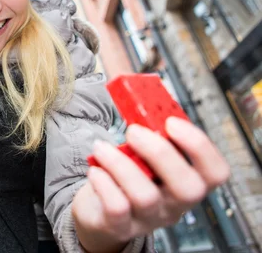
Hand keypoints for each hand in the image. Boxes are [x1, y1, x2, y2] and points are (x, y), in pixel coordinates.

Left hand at [73, 117, 229, 252]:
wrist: (101, 215)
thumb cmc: (127, 177)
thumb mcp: (143, 157)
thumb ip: (146, 129)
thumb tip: (128, 85)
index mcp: (187, 183)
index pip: (216, 172)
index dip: (200, 146)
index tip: (172, 122)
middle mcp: (174, 205)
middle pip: (188, 187)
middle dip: (161, 152)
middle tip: (133, 130)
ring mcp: (148, 219)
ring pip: (145, 196)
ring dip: (120, 164)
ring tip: (101, 147)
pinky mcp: (119, 226)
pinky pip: (116, 208)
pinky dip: (104, 183)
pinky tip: (95, 169)